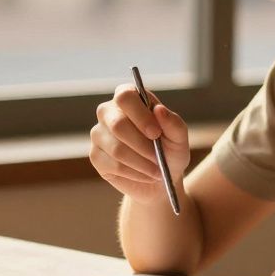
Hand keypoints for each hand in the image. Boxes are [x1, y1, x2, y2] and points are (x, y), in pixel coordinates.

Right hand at [90, 83, 190, 204]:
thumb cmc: (169, 151)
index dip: (140, 115)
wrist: (160, 179)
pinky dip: (134, 173)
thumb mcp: (178, 138)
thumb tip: (159, 109)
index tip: (156, 133)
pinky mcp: (95, 156)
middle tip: (158, 158)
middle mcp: (108, 112)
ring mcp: (99, 134)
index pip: (125, 97)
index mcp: (128, 98)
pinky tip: (144, 174)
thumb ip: (173, 123)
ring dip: (142, 163)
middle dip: (142, 145)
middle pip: (117, 124)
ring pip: (116, 149)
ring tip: (156, 170)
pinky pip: (113, 165)